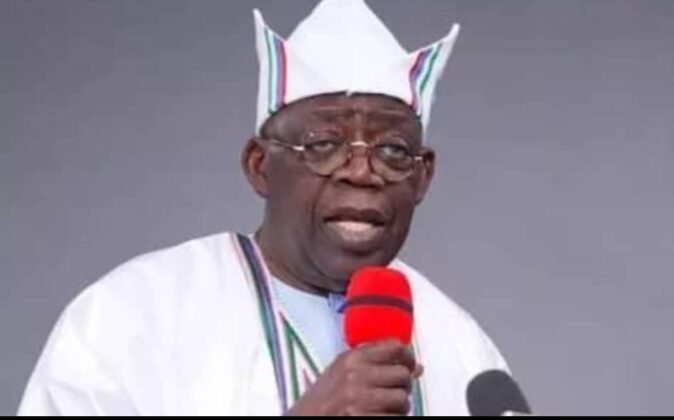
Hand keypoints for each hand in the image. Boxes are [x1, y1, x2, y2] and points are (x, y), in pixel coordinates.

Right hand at [286, 340, 422, 415]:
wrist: (306, 419)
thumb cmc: (323, 399)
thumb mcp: (343, 371)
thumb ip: (376, 363)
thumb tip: (417, 367)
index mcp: (352, 358)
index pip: (395, 348)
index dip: (408, 357)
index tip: (409, 365)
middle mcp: (356, 375)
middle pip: (403, 374)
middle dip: (403, 386)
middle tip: (394, 392)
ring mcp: (360, 399)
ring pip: (402, 399)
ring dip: (399, 407)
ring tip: (384, 408)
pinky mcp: (363, 418)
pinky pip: (395, 418)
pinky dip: (392, 418)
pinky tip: (380, 416)